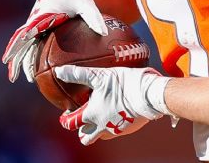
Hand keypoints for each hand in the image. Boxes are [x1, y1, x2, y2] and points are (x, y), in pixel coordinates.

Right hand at [1, 0, 108, 82]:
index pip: (25, 34)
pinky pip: (34, 44)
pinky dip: (33, 56)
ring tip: (25, 79)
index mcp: (40, 17)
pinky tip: (39, 70)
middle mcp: (34, 22)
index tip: (12, 58)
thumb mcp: (84, 2)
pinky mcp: (40, 28)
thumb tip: (103, 33)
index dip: (18, 47)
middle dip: (15, 59)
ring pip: (25, 46)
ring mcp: (35, 26)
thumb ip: (93, 17)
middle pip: (20, 43)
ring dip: (22, 61)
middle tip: (13, 76)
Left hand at [55, 65, 171, 144]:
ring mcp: (116, 130)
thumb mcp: (99, 76)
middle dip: (83, 130)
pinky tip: (119, 111)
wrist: (149, 95)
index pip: (71, 124)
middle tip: (85, 117)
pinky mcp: (129, 129)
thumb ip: (78, 74)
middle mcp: (102, 127)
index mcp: (91, 115)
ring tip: (103, 113)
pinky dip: (114, 124)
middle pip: (85, 138)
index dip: (65, 120)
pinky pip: (117, 130)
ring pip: (102, 136)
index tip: (67, 113)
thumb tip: (59, 71)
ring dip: (99, 128)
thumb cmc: (123, 85)